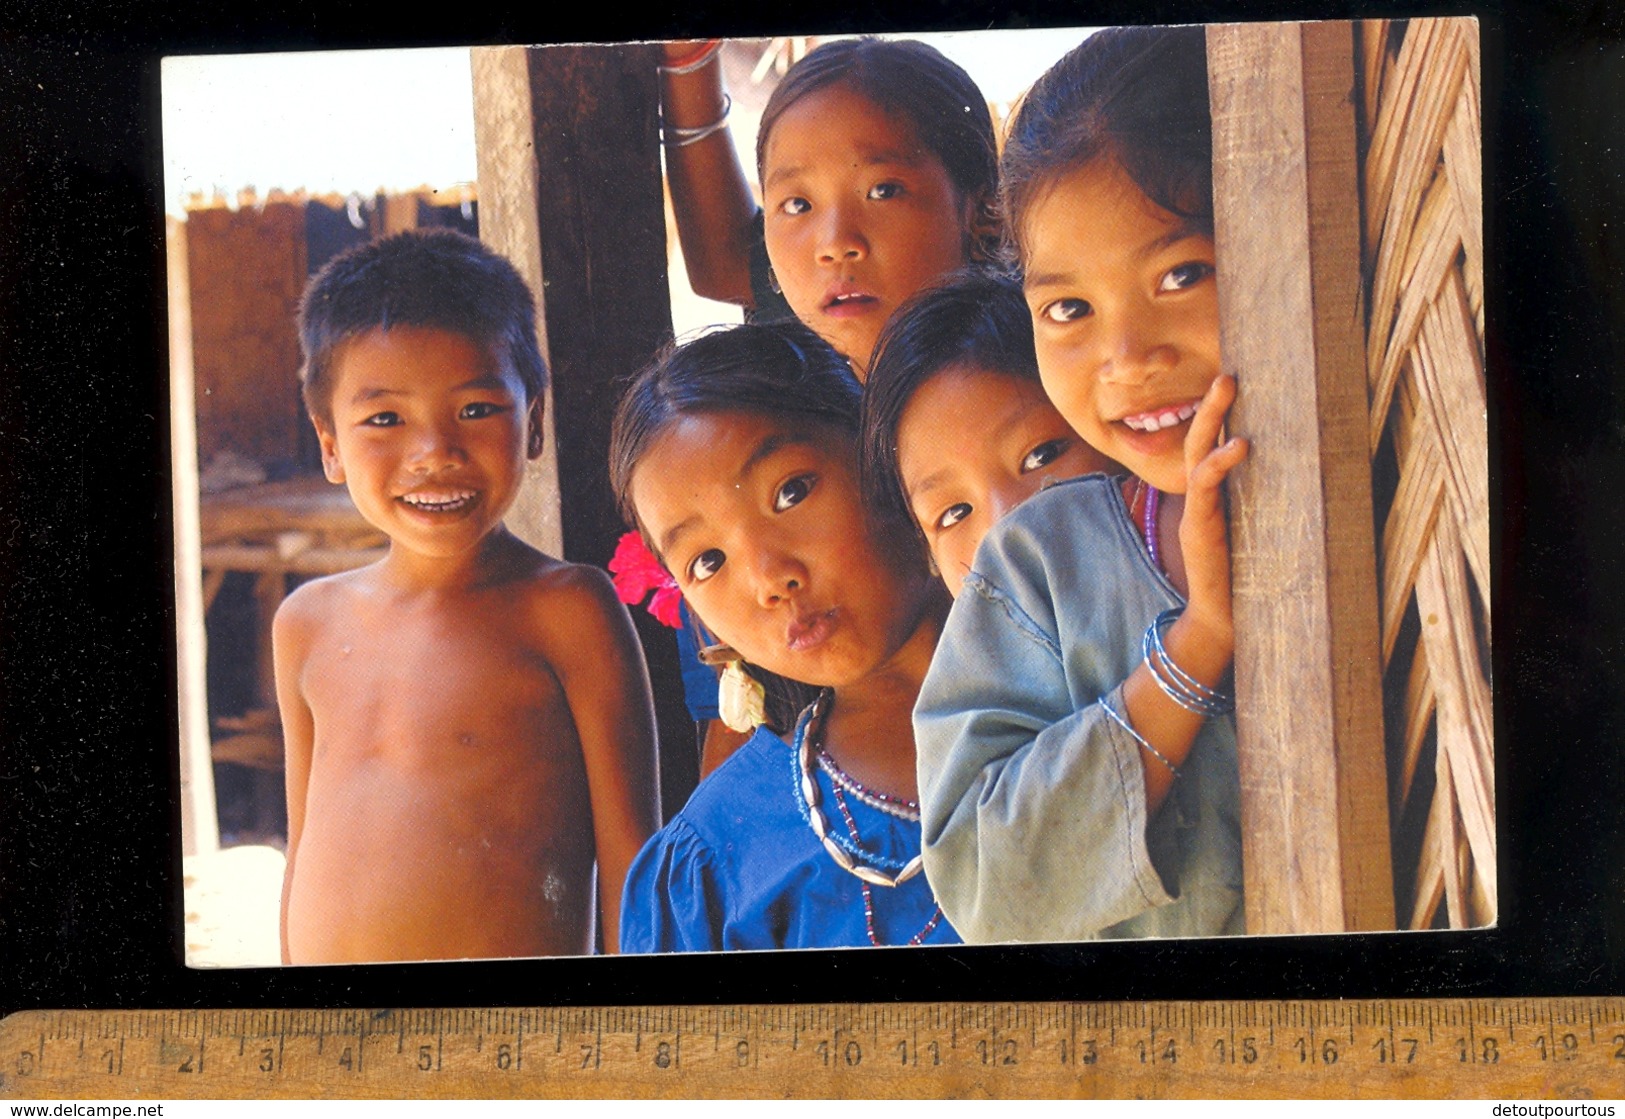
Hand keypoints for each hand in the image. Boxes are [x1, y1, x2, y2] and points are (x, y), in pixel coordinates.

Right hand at [1177, 374, 1246, 648]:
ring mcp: (1197, 511)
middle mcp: (1201, 499)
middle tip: (1227, 373)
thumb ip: (1269, 503)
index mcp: (1215, 498)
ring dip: (1211, 418)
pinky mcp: (1198, 527)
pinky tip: (1240, 445)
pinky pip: (1204, 485)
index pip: (1212, 447)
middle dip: (1213, 405)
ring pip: (1196, 451)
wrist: (1223, 620)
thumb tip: (1312, 473)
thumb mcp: (1262, 532)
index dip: (1220, 417)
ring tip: (1227, 388)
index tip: (1236, 385)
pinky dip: (1220, 462)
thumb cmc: (1246, 580)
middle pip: (1199, 439)